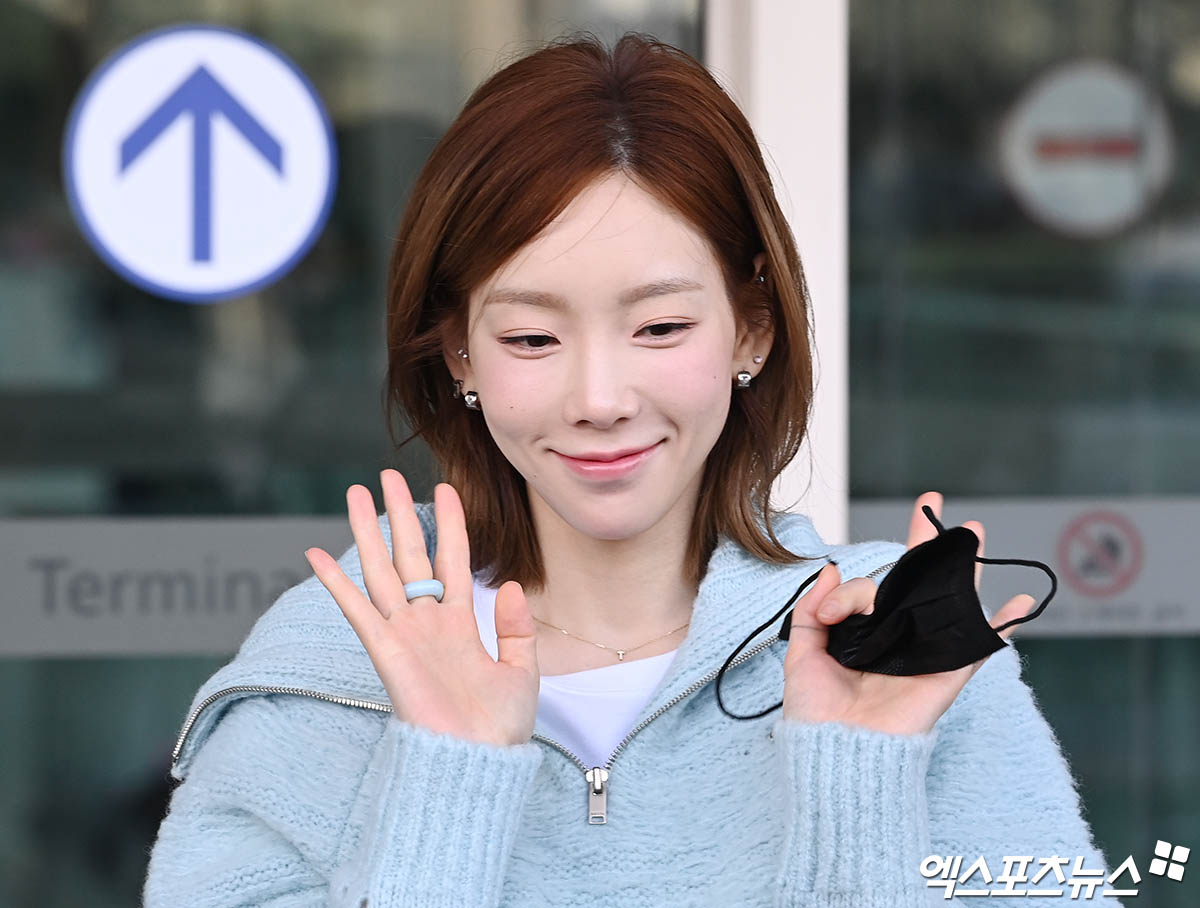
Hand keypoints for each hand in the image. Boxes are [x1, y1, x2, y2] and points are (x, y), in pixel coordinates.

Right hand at [303, 471, 539, 747]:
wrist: (477, 762)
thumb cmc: (499, 727)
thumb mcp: (522, 670)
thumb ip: (516, 627)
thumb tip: (511, 583)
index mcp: (461, 623)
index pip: (453, 560)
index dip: (450, 525)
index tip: (447, 488)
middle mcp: (427, 622)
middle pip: (409, 555)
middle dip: (399, 514)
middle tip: (386, 477)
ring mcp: (404, 634)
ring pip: (381, 571)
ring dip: (367, 532)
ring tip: (355, 493)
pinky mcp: (386, 652)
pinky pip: (358, 610)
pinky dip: (336, 582)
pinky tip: (316, 553)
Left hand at [781, 491, 1034, 735]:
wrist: (835, 752)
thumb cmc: (816, 712)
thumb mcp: (802, 652)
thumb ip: (812, 610)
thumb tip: (832, 570)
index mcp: (863, 633)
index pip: (870, 589)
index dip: (854, 587)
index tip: (833, 610)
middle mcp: (897, 638)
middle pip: (917, 584)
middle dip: (927, 544)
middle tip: (933, 503)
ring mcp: (924, 652)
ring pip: (950, 602)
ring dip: (965, 568)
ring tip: (975, 531)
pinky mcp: (946, 672)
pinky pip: (980, 645)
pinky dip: (1004, 625)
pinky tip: (1020, 601)